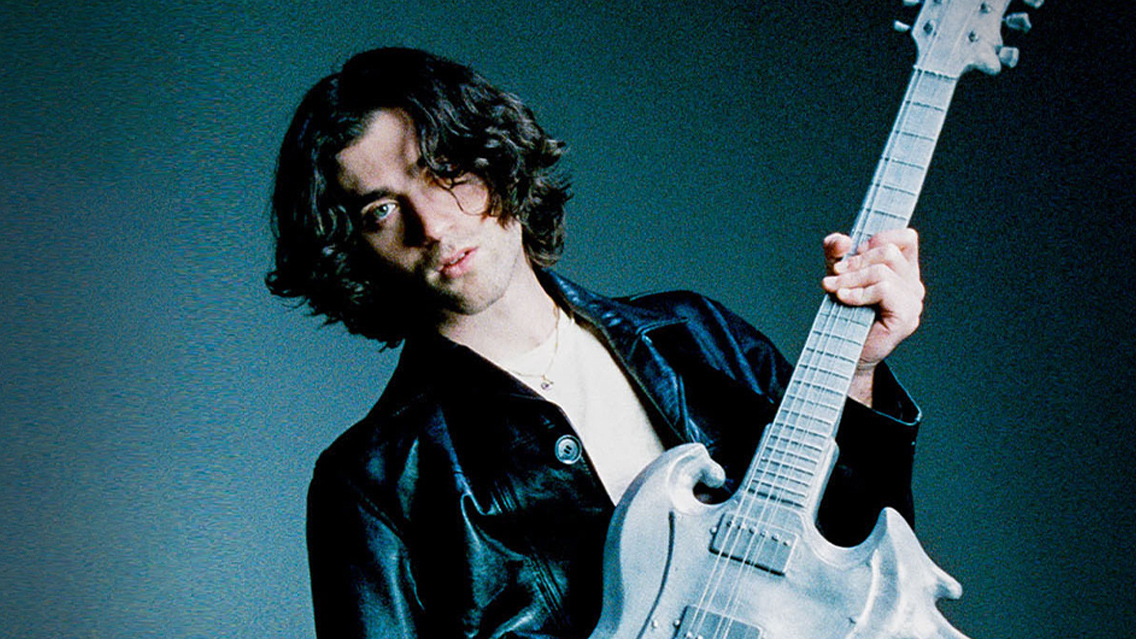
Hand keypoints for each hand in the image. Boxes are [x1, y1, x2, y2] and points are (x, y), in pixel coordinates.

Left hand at [821, 229, 924, 405]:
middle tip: (834, 273)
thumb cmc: (843, 313)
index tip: (852, 254)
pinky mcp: (906, 317)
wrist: (842, 353)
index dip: (877, 239)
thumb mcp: (837, 274)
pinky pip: (884, 289)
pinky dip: (859, 292)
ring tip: (832, 288)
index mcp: (904, 271)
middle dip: (856, 260)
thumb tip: (842, 239)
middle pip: (888, 251)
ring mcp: (912, 302)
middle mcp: (913, 284)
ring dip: (850, 278)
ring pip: (883, 270)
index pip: (906, 237)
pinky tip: (843, 299)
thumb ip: (836, 252)